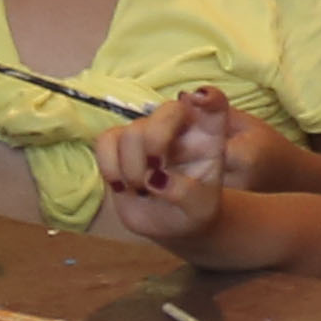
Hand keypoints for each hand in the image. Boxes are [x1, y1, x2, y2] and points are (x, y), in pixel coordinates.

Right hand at [97, 88, 237, 240]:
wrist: (169, 223)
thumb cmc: (193, 209)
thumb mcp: (200, 208)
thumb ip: (185, 193)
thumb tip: (155, 179)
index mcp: (209, 138)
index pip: (214, 106)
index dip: (209, 98)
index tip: (200, 99)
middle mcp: (180, 130)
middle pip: (168, 110)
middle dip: (157, 137)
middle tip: (154, 168)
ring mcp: (149, 134)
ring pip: (133, 130)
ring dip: (133, 165)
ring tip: (143, 189)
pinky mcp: (120, 144)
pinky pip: (106, 140)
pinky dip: (109, 165)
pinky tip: (122, 186)